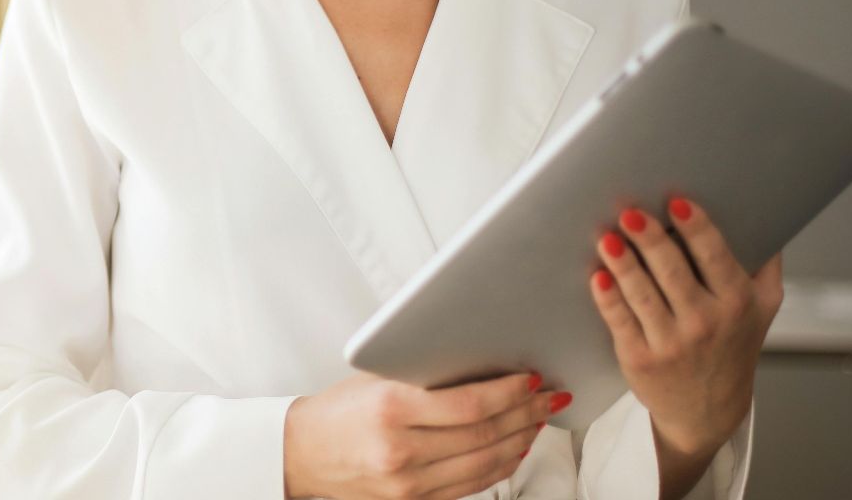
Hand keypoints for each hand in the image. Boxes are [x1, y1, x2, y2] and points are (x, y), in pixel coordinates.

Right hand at [282, 369, 572, 499]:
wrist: (303, 453)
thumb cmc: (339, 410)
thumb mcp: (376, 379)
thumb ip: (425, 376)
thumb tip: (486, 366)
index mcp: (389, 409)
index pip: (467, 405)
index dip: (507, 392)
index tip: (529, 379)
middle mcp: (400, 451)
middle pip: (483, 435)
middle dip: (524, 413)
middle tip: (548, 395)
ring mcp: (408, 484)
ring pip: (485, 464)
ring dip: (521, 439)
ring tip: (538, 418)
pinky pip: (472, 485)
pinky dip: (501, 465)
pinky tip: (514, 447)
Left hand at [588, 197, 782, 461]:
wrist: (710, 410)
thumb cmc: (733, 346)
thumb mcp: (762, 307)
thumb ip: (765, 263)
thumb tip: (765, 216)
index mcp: (736, 303)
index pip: (715, 258)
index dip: (696, 229)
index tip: (677, 203)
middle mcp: (706, 324)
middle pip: (673, 271)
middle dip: (650, 239)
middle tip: (630, 212)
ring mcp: (671, 343)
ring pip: (642, 294)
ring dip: (622, 263)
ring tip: (608, 237)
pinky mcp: (640, 358)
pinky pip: (620, 320)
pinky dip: (608, 297)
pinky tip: (598, 276)